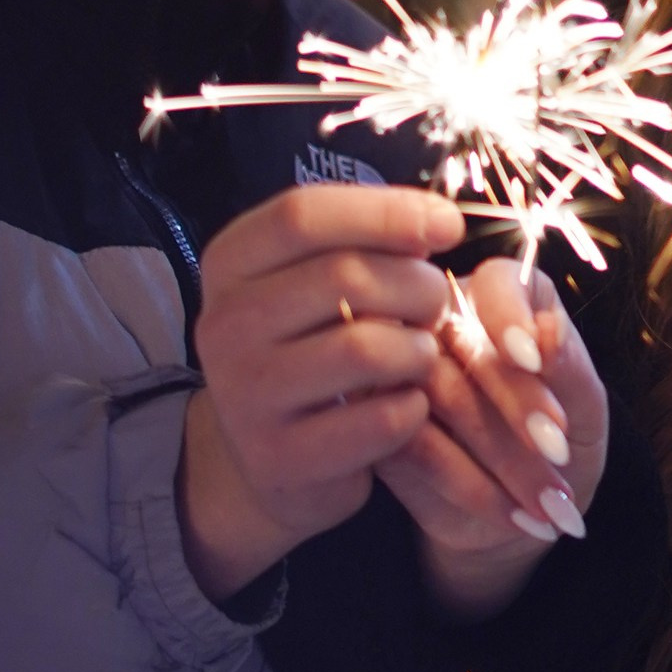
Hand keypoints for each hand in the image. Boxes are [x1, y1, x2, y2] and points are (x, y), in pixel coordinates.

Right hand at [179, 184, 464, 604]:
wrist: (269, 459)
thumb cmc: (312, 350)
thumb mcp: (316, 284)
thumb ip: (364, 243)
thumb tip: (439, 222)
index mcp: (229, 265)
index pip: (302, 214)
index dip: (386, 212)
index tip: (447, 226)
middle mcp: (224, 325)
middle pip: (343, 276)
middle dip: (416, 286)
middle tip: (435, 306)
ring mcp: (244, 395)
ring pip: (366, 349)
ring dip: (417, 351)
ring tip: (418, 357)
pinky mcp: (280, 457)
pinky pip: (379, 420)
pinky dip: (412, 409)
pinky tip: (406, 406)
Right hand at [377, 255, 609, 622]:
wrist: (528, 512)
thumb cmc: (562, 444)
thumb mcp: (585, 410)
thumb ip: (571, 366)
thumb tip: (548, 328)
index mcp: (502, 300)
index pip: (496, 281)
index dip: (511, 315)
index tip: (533, 358)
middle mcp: (444, 325)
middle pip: (464, 342)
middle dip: (516, 401)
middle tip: (558, 452)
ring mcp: (401, 375)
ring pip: (435, 395)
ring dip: (499, 453)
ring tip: (548, 501)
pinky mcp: (377, 428)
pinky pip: (410, 446)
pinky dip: (467, 484)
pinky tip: (511, 513)